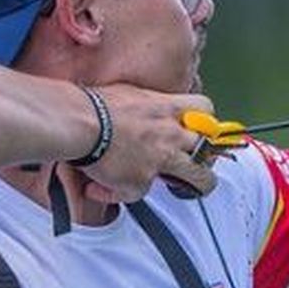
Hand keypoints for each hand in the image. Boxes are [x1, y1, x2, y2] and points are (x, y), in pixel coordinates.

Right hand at [77, 85, 217, 202]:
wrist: (79, 121)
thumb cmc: (95, 104)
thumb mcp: (130, 93)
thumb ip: (144, 106)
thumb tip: (139, 111)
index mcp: (167, 109)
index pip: (206, 109)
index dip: (206, 121)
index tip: (201, 129)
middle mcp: (171, 135)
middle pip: (209, 151)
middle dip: (208, 159)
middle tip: (197, 164)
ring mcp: (160, 160)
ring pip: (195, 179)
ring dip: (190, 185)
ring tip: (181, 189)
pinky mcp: (141, 182)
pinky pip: (136, 195)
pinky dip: (117, 193)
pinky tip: (101, 189)